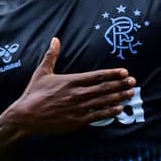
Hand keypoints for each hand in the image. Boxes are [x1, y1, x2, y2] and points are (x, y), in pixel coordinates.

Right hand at [8, 37, 135, 134]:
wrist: (26, 115)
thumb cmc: (33, 93)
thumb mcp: (42, 72)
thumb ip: (51, 55)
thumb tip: (55, 39)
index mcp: (71, 80)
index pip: (97, 76)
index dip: (113, 74)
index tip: (124, 72)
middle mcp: (77, 93)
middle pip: (104, 88)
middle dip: (121, 84)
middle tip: (133, 82)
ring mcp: (79, 108)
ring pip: (104, 101)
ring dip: (119, 97)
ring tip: (130, 93)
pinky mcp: (77, 121)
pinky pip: (98, 115)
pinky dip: (110, 112)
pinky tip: (120, 109)